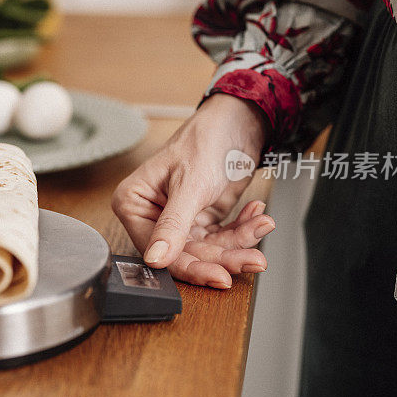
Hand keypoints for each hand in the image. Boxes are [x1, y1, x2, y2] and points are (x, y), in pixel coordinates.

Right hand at [111, 94, 275, 287]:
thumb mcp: (190, 185)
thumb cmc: (204, 139)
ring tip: (261, 227)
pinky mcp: (202, 219)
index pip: (157, 249)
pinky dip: (243, 229)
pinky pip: (223, 238)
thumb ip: (172, 225)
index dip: (189, 265)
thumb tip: (155, 259)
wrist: (237, 121)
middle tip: (251, 259)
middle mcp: (153, 214)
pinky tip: (257, 216)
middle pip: (186, 253)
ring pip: (209, 249)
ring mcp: (179, 219)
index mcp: (135, 203)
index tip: (218, 275)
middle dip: (224, 256)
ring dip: (239, 242)